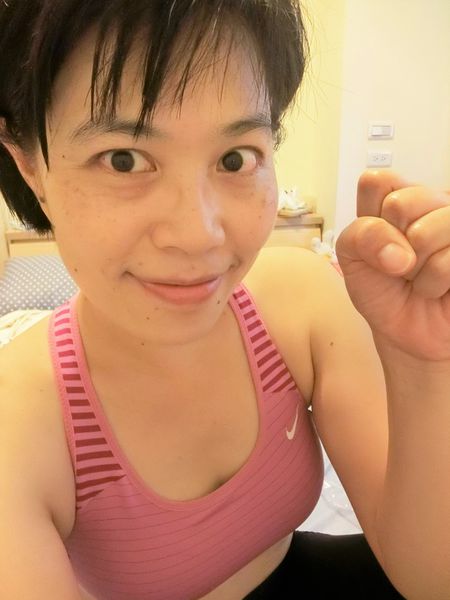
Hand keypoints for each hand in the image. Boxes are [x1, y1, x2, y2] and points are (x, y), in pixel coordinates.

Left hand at [336, 170, 449, 361]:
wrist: (406, 331)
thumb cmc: (382, 291)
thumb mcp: (353, 260)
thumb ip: (360, 236)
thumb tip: (398, 250)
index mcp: (398, 196)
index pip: (377, 182)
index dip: (371, 220)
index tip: (376, 246)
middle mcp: (432, 202)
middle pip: (400, 203)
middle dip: (391, 246)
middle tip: (400, 265)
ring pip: (426, 232)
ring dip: (414, 269)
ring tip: (419, 277)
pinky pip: (447, 260)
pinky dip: (432, 283)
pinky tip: (436, 287)